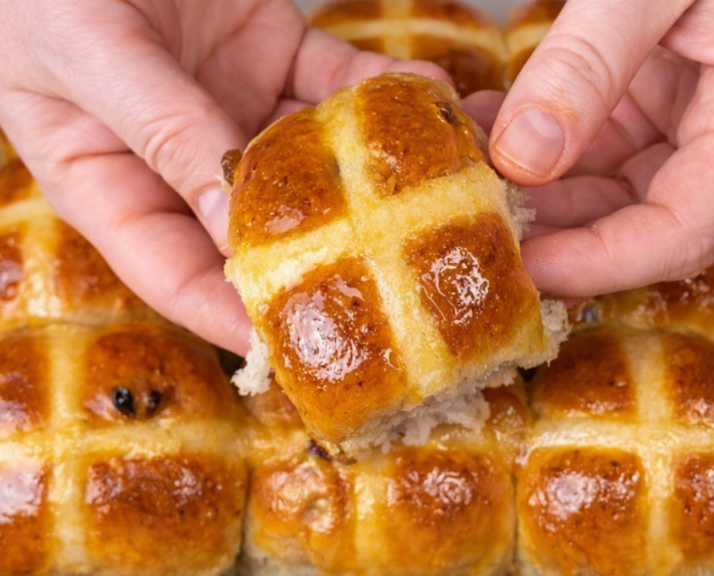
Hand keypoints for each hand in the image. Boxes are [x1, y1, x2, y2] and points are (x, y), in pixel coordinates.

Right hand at [0, 0, 442, 354]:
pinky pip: (338, 82)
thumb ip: (163, 133)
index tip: (305, 350)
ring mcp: (233, 108)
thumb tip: (237, 227)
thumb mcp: (90, 56)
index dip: (238, 318)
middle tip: (406, 276)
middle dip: (337, 250)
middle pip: (264, 228)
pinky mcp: (273, 54)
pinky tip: (430, 92)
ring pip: (317, 158)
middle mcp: (180, 160)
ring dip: (381, 169)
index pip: (178, 275)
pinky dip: (384, 88)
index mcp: (110, 182)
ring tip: (449, 181)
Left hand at [486, 0, 713, 296]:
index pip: (687, 230)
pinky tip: (486, 127)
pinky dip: (542, 147)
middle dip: (563, 236)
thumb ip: (586, 63)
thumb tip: (521, 159)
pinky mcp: (663, 96)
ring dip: (540, 192)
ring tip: (467, 170)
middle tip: (477, 229)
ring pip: (616, 194)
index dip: (603, 263)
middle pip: (650, 227)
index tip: (523, 269)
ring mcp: (702, 118)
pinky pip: (600, 147)